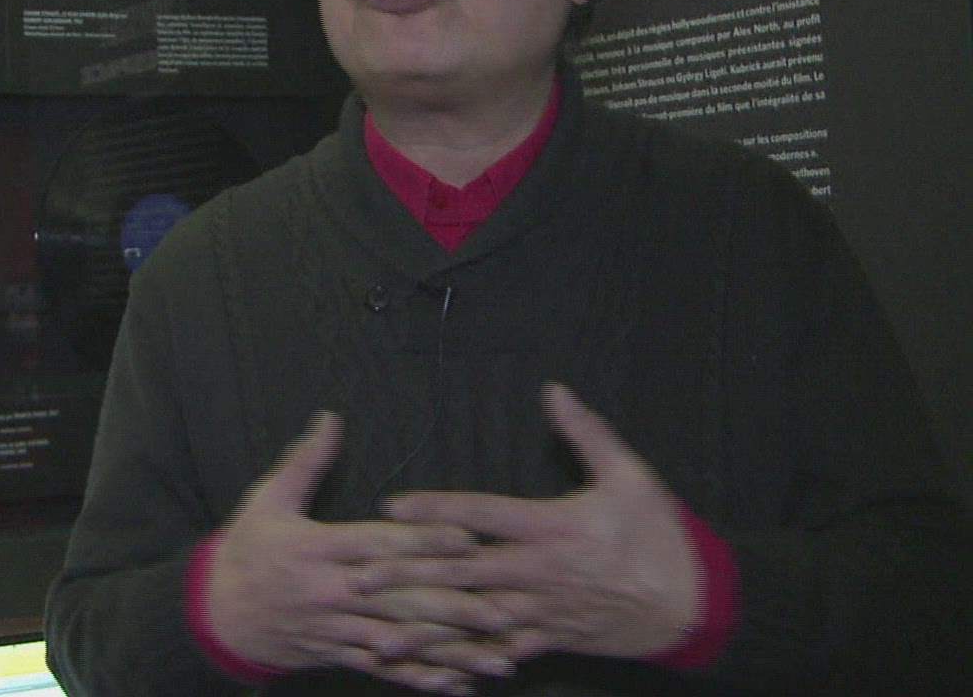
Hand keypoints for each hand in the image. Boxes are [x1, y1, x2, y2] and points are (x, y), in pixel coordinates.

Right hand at [207, 412, 523, 694]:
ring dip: (452, 649)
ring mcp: (337, 630)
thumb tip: (331, 418)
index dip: (424, 543)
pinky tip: (459, 683)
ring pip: (402, 641)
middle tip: (505, 610)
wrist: (215, 615)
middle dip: (455, 606)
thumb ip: (304, 462)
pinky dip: (422, 679)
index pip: (379, 545)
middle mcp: (332, 593)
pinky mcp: (339, 654)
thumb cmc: (245, 550)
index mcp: (317, 550)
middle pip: (401, 598)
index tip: (468, 541)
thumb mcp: (266, 500)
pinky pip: (385, 671)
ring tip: (498, 655)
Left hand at [367, 383, 703, 660]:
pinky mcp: (548, 638)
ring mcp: (541, 611)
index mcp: (552, 529)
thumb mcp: (630, 476)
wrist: (694, 605)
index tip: (392, 507)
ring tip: (378, 632)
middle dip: (408, 575)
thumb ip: (587, 432)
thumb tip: (553, 389)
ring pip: (471, 620)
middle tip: (360, 577)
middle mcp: (538, 572)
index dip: (436, 510)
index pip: (482, 515)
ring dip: (424, 625)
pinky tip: (429, 666)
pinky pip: (499, 652)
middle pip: (461, 572)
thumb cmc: (660, 536)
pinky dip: (464, 660)